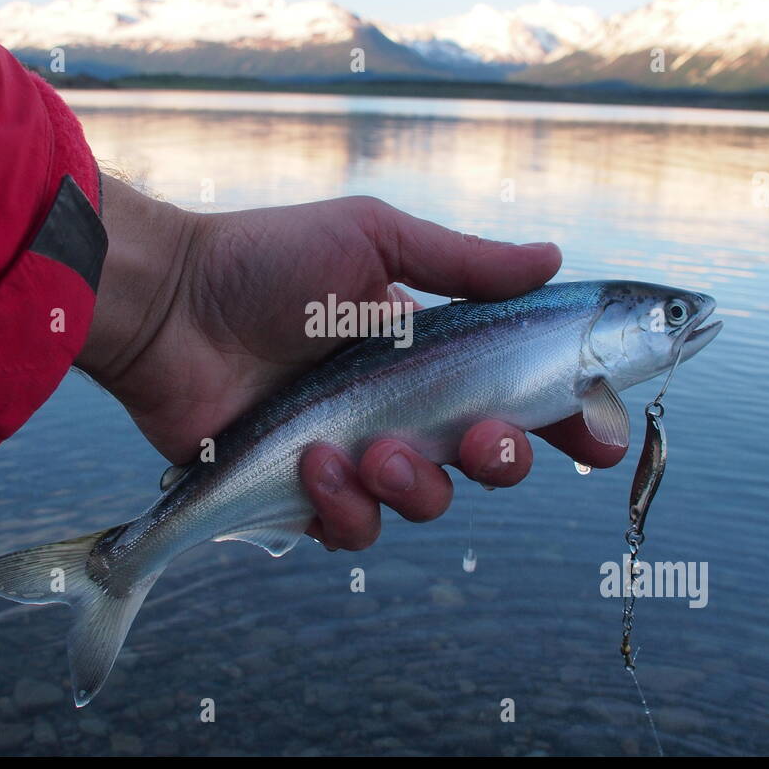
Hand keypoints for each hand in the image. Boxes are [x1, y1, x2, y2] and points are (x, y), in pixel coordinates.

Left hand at [77, 176, 628, 550]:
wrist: (169, 305)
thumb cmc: (263, 261)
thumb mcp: (372, 238)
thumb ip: (464, 262)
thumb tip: (554, 258)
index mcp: (432, 351)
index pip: (522, 393)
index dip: (571, 418)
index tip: (599, 435)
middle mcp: (404, 407)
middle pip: (492, 461)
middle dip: (502, 459)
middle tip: (478, 439)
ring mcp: (356, 454)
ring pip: (429, 504)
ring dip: (413, 486)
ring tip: (367, 450)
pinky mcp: (305, 493)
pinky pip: (354, 530)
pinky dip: (343, 506)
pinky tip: (312, 461)